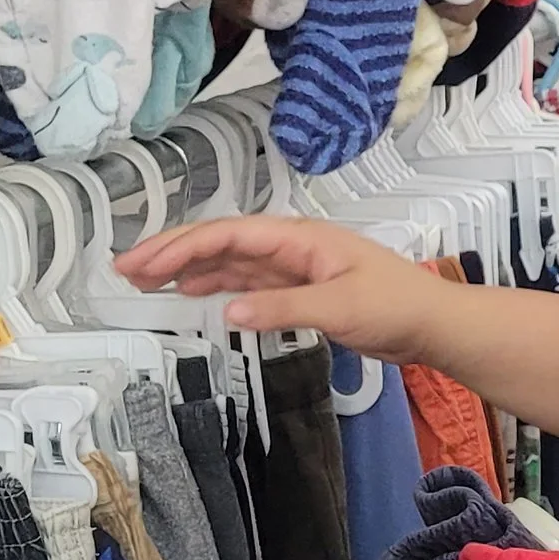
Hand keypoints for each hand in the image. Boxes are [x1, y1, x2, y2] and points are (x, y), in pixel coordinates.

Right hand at [121, 213, 441, 359]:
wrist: (431, 325)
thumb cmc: (395, 306)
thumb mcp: (339, 309)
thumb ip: (282, 309)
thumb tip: (228, 312)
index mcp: (299, 237)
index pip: (229, 234)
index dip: (182, 246)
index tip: (144, 263)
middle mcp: (291, 246)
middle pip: (221, 242)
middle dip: (172, 252)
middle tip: (127, 269)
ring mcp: (294, 267)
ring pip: (229, 261)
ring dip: (188, 268)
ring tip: (146, 280)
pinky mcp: (299, 290)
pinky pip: (247, 282)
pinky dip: (217, 285)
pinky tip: (193, 293)